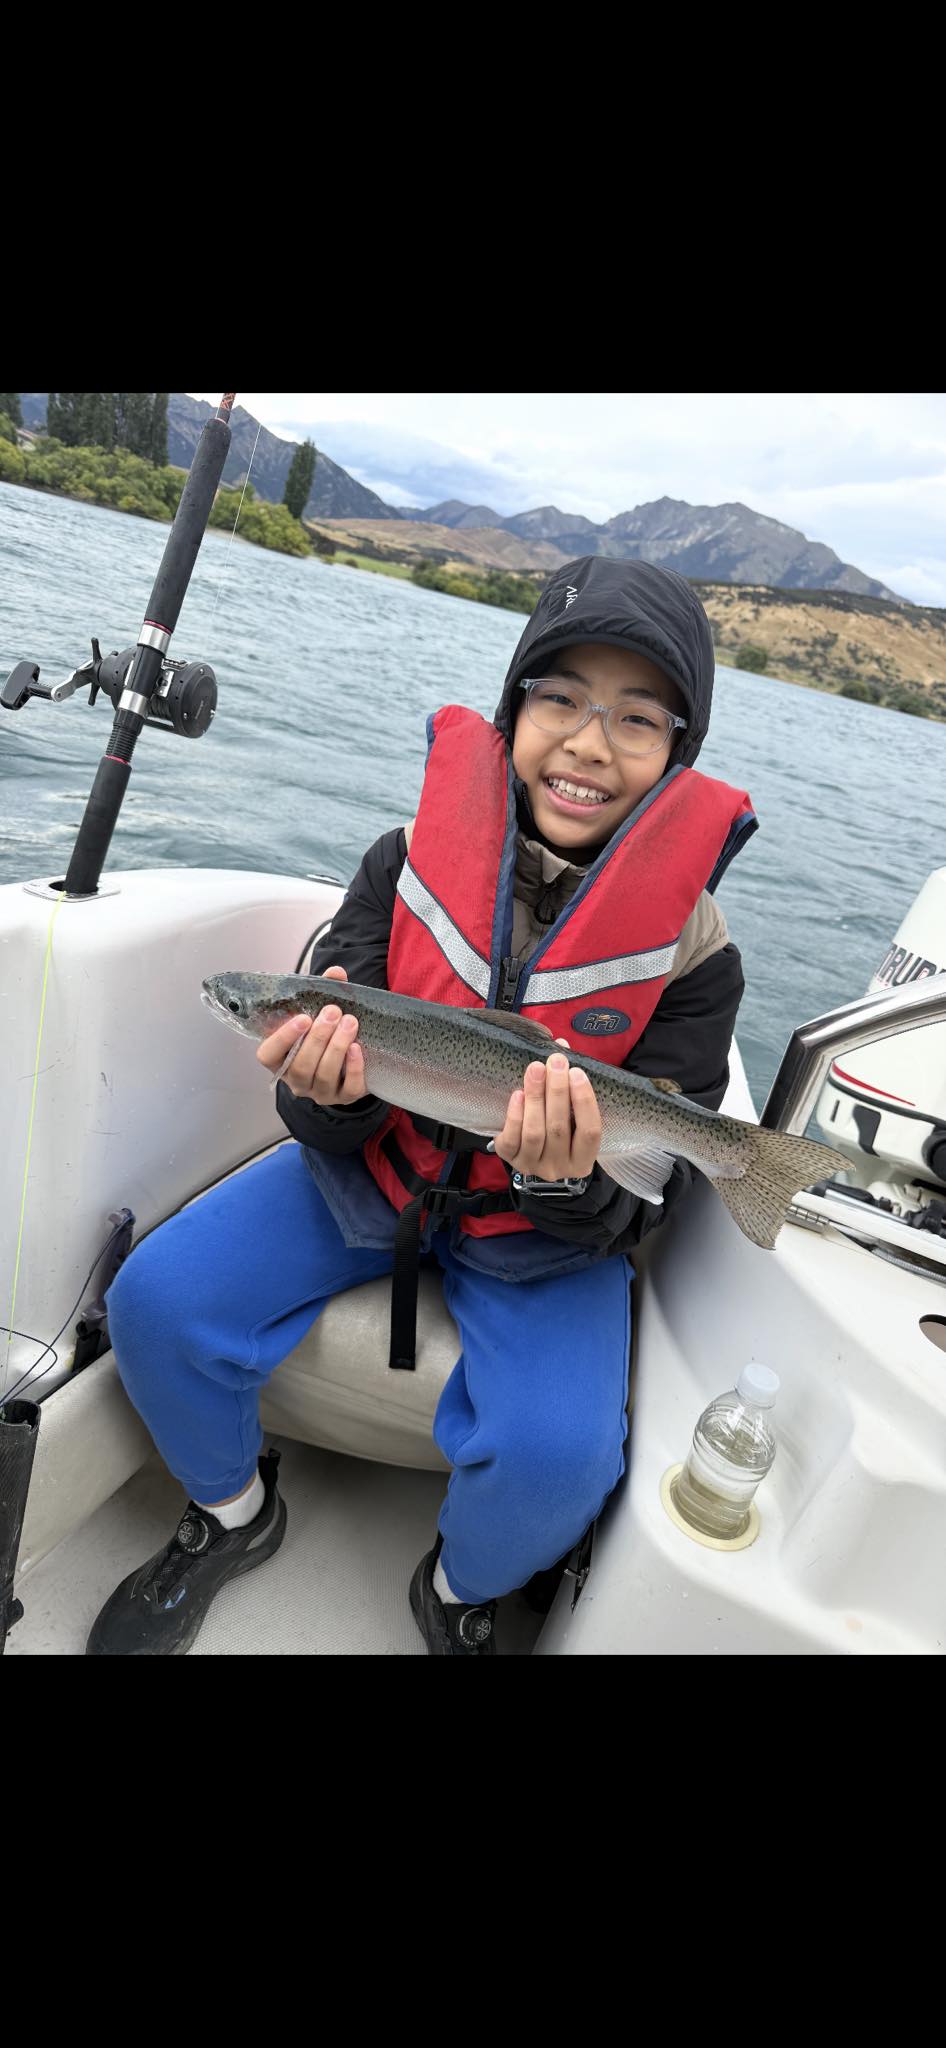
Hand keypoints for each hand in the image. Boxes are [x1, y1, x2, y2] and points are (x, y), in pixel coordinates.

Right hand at [255, 965, 368, 1105]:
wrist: (347, 1061)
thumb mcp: (318, 1012)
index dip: (282, 1038)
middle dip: (318, 1037)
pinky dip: (354, 1069)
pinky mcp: (345, 1098)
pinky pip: (349, 1089)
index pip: (268, 1055)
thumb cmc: (323, 1034)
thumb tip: (336, 972)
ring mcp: (320, 1092)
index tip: (301, 1018)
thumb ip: (322, 992)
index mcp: (279, 1060)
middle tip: (333, 1011)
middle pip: (301, 1066)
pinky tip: (357, 1048)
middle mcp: (296, 1081)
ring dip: (336, 1047)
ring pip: (323, 1076)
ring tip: (350, 1022)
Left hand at [492, 1043, 601, 1181]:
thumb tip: (561, 1046)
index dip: (584, 1101)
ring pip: (534, 1133)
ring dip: (535, 1098)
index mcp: (583, 1160)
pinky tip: (518, 1094)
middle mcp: (560, 1168)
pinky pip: (511, 1140)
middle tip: (555, 1061)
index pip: (590, 1131)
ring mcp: (534, 1166)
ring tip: (535, 1069)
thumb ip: (571, 1086)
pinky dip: (514, 1116)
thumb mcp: (572, 1115)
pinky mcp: (511, 1161)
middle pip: (559, 1128)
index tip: (577, 1072)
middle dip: (557, 1091)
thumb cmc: (561, 1128)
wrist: (534, 1154)